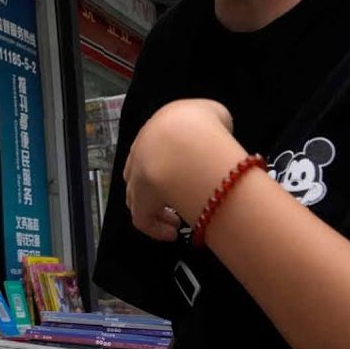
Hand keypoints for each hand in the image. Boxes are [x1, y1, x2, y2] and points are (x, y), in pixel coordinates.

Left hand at [123, 99, 247, 240]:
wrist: (188, 141)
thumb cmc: (204, 125)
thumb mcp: (213, 114)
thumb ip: (209, 125)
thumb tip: (212, 136)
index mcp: (155, 130)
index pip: (151, 150)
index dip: (165, 166)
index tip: (183, 179)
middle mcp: (139, 153)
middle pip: (138, 174)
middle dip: (155, 189)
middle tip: (174, 200)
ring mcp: (136, 177)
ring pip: (137, 197)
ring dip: (156, 210)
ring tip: (175, 221)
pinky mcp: (139, 200)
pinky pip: (143, 219)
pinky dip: (155, 228)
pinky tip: (171, 233)